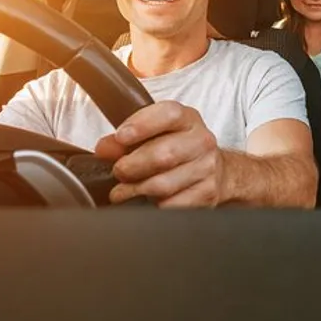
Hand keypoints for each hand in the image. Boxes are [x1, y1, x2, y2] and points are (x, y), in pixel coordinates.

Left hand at [94, 101, 225, 207]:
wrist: (216, 170)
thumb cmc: (176, 149)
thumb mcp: (154, 135)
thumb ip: (124, 139)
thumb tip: (104, 149)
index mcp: (188, 119)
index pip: (169, 114)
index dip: (142, 125)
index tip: (120, 137)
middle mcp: (202, 141)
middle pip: (163, 154)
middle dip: (132, 166)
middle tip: (119, 172)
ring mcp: (208, 168)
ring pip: (164, 185)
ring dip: (137, 190)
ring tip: (124, 191)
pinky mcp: (207, 193)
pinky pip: (172, 205)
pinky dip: (154, 206)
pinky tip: (149, 201)